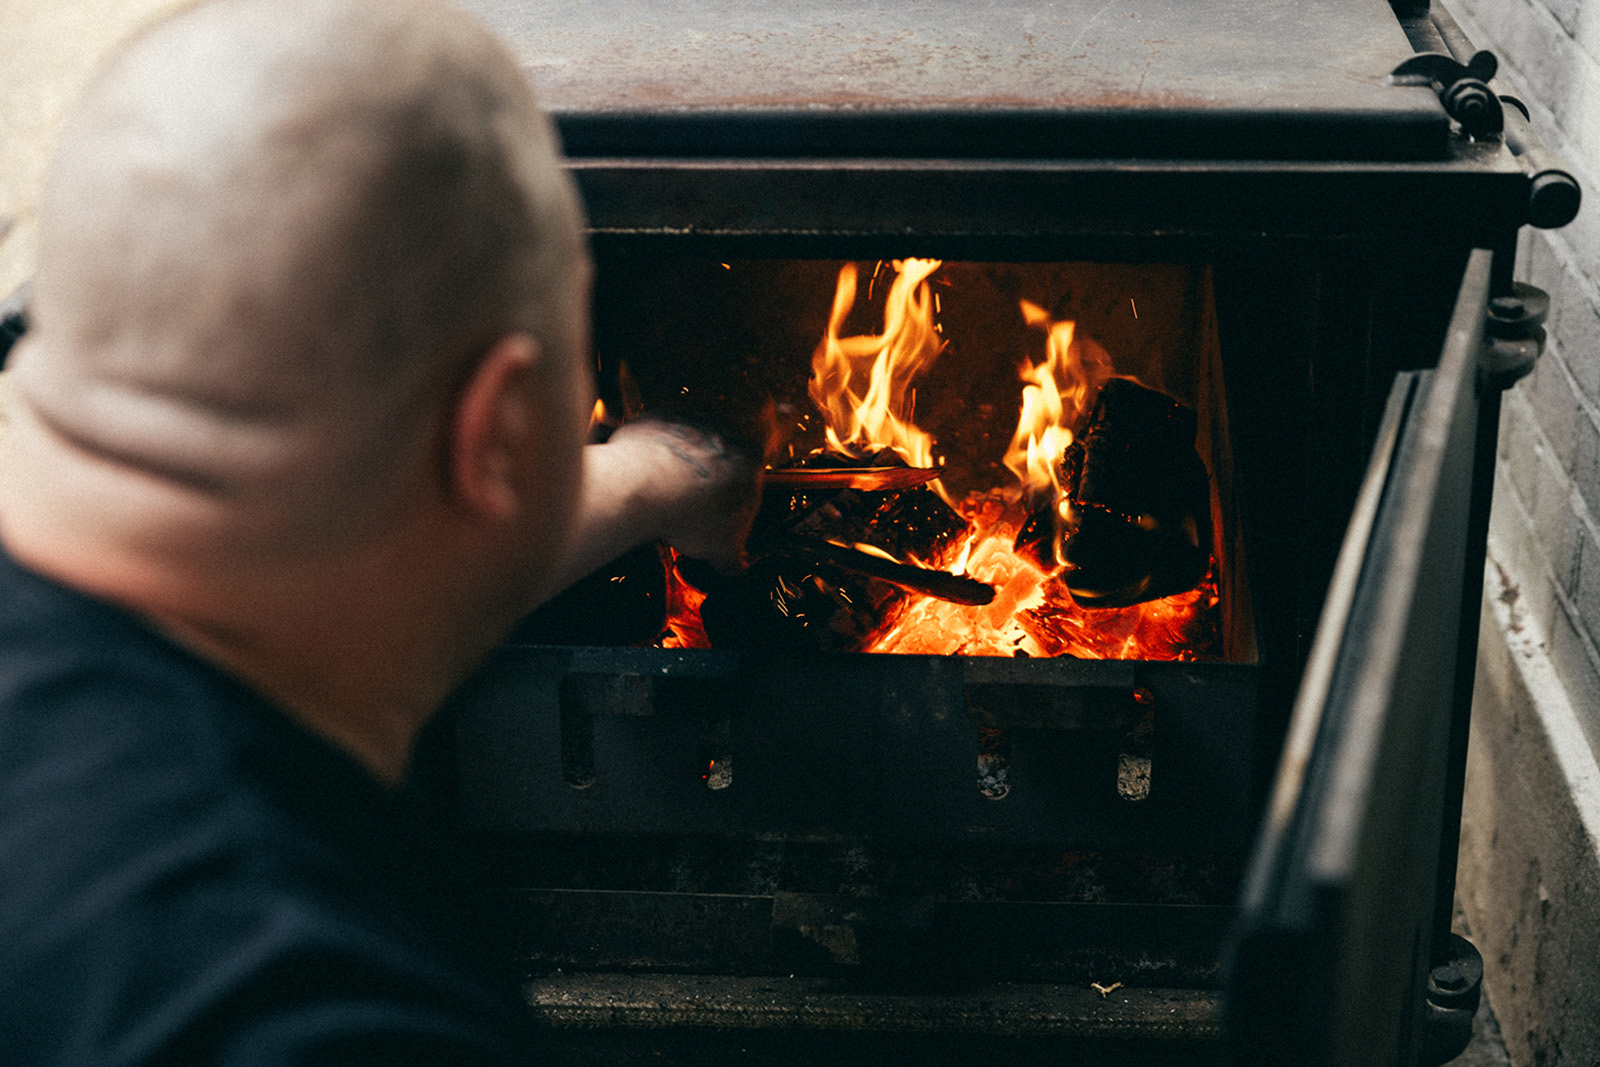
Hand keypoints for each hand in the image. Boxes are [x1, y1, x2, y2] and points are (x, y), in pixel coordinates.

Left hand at [589, 418, 761, 573]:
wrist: (644, 487)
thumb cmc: (688, 510)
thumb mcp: (723, 549)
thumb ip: (733, 557)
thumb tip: (732, 565)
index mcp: (750, 459)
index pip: (753, 476)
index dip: (736, 499)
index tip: (724, 513)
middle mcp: (723, 432)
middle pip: (719, 459)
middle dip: (707, 483)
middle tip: (693, 509)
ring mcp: (690, 422)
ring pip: (688, 448)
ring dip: (680, 468)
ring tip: (666, 498)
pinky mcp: (657, 420)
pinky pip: (657, 438)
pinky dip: (652, 456)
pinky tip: (646, 480)